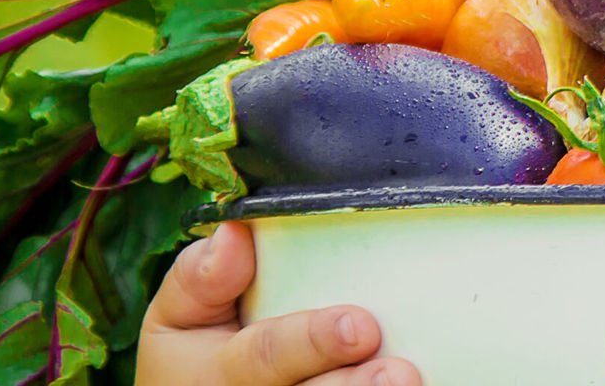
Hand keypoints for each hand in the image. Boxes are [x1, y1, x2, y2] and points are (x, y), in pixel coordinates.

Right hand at [137, 221, 421, 385]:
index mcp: (217, 373)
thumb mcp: (178, 317)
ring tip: (409, 380)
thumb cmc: (196, 352)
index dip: (310, 342)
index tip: (359, 325)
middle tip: (400, 371)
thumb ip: (199, 279)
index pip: (264, 356)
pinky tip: (427, 384)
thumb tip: (235, 234)